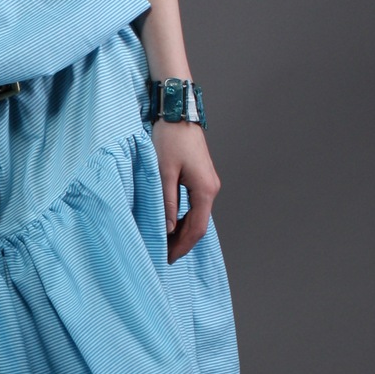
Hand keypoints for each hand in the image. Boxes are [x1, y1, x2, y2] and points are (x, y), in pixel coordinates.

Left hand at [151, 120, 218, 264]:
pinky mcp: (202, 178)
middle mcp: (211, 189)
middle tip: (164, 255)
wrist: (179, 115)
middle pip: (199, 225)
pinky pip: (195, 206)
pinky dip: (184, 218)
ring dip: (183, 231)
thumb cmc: (170, 140)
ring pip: (198, 216)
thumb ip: (167, 202)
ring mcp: (208, 183)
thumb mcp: (163, 173)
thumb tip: (167, 229)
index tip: (168, 258)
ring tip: (165, 243)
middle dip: (182, 242)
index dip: (182, 246)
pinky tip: (171, 224)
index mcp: (205, 190)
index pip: (196, 228)